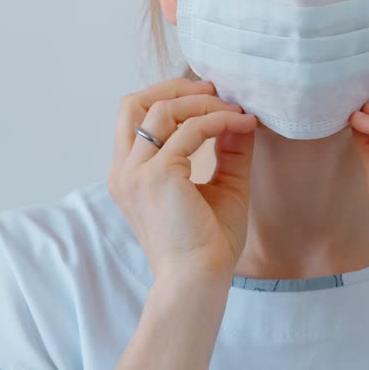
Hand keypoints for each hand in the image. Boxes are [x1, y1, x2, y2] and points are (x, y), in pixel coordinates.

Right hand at [108, 78, 258, 284]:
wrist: (199, 282)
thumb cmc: (208, 245)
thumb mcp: (222, 187)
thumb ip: (227, 151)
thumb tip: (240, 117)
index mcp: (129, 175)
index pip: (134, 117)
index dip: (168, 97)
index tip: (209, 97)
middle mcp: (125, 171)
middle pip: (133, 103)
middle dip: (174, 87)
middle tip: (215, 90)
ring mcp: (136, 173)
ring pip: (163, 109)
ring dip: (204, 103)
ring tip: (236, 111)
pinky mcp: (158, 176)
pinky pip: (190, 130)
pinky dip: (219, 121)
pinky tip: (243, 125)